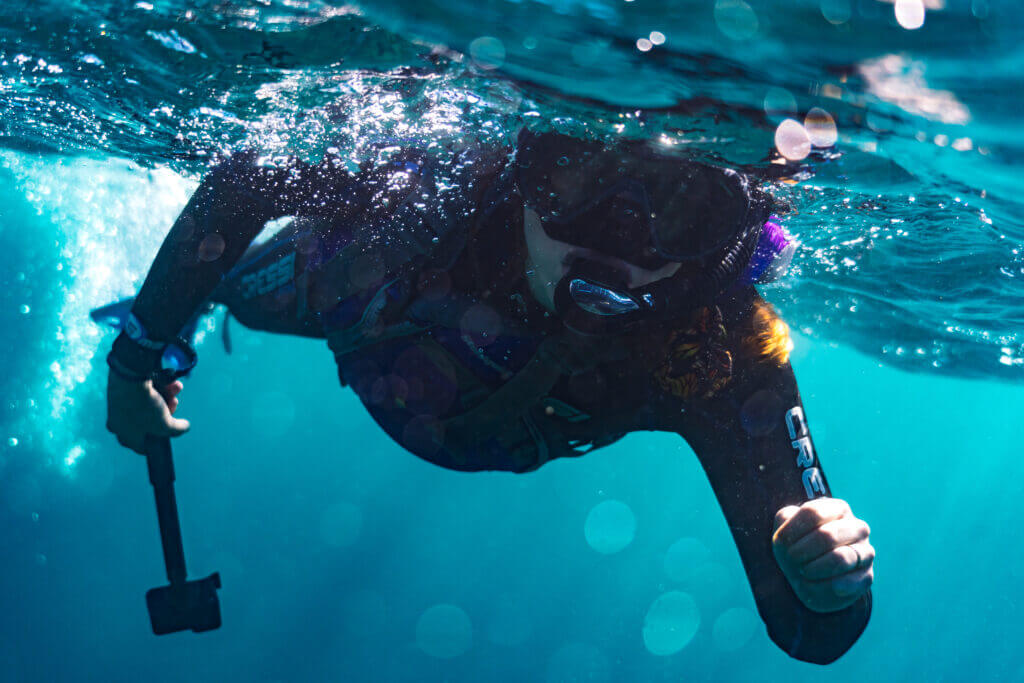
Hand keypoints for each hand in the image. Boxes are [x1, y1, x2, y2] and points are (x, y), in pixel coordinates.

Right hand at [106, 370, 189, 453]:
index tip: (167, 437)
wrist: (129, 375)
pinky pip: (146, 390)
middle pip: (151, 421)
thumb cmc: (144, 406)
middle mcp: (120, 421)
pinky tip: (171, 382)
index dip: (158, 443)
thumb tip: (184, 428)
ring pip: (151, 404)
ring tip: (175, 389)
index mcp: (125, 436)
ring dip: (167, 396)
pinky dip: (160, 385)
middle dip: (167, 411)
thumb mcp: (164, 424)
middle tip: (174, 403)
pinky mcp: (124, 388)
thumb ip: (176, 430)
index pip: (141, 446)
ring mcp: (121, 404)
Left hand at [772, 497, 873, 612]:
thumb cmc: (797, 546)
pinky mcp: (866, 577)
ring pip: (841, 558)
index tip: (781, 542)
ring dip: (813, 569)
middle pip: (827, 535)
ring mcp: (866, 552)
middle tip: (792, 560)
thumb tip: (792, 521)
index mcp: (838, 509)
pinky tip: (816, 584)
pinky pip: (846, 582)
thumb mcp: (786, 529)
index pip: (812, 513)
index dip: (791, 530)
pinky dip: (823, 586)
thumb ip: (785, 519)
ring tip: (804, 571)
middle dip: (801, 552)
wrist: (809, 578)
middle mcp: (858, 528)